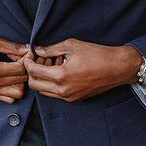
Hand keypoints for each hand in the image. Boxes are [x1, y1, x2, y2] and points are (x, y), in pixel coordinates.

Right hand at [0, 33, 28, 102]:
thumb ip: (10, 46)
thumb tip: (27, 49)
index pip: (21, 69)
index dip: (26, 59)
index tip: (25, 52)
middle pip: (22, 81)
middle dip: (25, 69)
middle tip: (21, 59)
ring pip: (18, 94)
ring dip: (21, 82)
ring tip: (16, 69)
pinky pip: (9, 99)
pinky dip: (13, 90)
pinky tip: (9, 78)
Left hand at [21, 38, 141, 101]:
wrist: (117, 68)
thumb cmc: (98, 55)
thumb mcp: (72, 45)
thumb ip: (51, 49)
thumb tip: (38, 49)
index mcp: (61, 76)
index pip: (33, 72)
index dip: (28, 62)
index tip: (29, 55)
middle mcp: (63, 90)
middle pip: (34, 85)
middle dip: (32, 72)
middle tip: (39, 59)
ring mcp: (68, 97)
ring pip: (44, 91)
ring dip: (42, 78)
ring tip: (52, 63)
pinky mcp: (74, 99)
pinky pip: (55, 94)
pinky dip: (52, 83)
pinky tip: (61, 70)